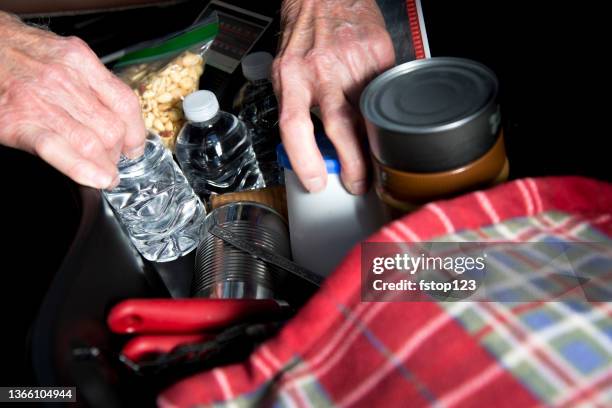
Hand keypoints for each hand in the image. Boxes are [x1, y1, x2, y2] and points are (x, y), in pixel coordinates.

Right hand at [0, 12, 145, 188]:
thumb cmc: (16, 53)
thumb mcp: (60, 54)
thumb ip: (90, 82)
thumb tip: (117, 113)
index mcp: (79, 62)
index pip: (125, 103)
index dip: (136, 133)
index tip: (135, 147)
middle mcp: (64, 79)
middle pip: (111, 128)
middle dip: (118, 154)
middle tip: (114, 162)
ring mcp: (40, 101)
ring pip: (91, 143)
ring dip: (105, 166)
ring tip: (106, 175)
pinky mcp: (18, 122)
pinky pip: (57, 150)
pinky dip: (82, 169)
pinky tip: (95, 179)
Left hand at [272, 0, 394, 193]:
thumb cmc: (302, 35)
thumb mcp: (285, 71)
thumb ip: (295, 106)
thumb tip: (311, 149)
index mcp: (291, 76)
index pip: (294, 127)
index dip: (306, 161)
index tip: (316, 182)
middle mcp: (321, 69)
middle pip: (340, 126)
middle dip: (354, 164)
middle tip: (359, 182)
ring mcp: (353, 61)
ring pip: (369, 116)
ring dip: (374, 147)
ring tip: (376, 161)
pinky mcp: (379, 53)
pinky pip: (387, 94)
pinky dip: (386, 113)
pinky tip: (384, 121)